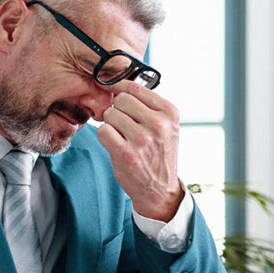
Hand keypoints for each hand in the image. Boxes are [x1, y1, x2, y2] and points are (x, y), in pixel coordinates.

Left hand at [97, 80, 183, 221]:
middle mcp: (158, 124)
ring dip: (111, 124)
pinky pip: (104, 131)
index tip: (114, 92)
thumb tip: (119, 84)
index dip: (120, 89)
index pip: (135, 87)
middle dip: (116, 109)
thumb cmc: (158, 154)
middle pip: (121, 99)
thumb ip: (148, 105)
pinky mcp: (126, 154)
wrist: (160, 189)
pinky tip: (115, 143)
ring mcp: (142, 140)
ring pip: (110, 114)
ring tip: (121, 136)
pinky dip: (105, 136)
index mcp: (169, 113)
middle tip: (121, 123)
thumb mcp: (165, 126)